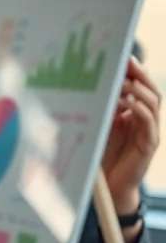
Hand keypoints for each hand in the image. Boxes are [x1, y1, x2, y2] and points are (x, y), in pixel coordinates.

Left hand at [102, 57, 160, 213]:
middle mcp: (145, 120)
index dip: (135, 71)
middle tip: (128, 62)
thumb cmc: (101, 155)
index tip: (123, 56)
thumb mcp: (99, 125)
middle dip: (140, 75)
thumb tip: (88, 84)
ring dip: (139, 91)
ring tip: (126, 82)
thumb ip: (100, 107)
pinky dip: (140, 111)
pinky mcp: (148, 146)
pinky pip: (149, 124)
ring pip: (153, 105)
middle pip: (150, 91)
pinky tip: (130, 103)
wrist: (108, 186)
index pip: (140, 86)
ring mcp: (149, 132)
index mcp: (134, 113)